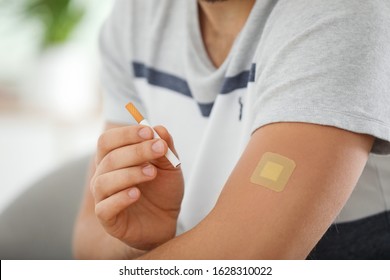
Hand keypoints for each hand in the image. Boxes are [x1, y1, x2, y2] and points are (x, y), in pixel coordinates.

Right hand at [90, 125, 183, 249]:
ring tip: (152, 173)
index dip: (126, 134)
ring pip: (104, 181)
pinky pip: (105, 207)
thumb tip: (159, 128)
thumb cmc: (163, 191)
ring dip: (130, 173)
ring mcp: (103, 198)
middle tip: (159, 149)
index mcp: (114, 159)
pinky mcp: (108, 219)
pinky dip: (121, 198)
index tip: (149, 132)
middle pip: (109, 158)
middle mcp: (104, 175)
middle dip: (136, 151)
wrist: (166, 220)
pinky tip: (137, 194)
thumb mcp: (170, 166)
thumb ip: (165, 148)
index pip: (107, 140)